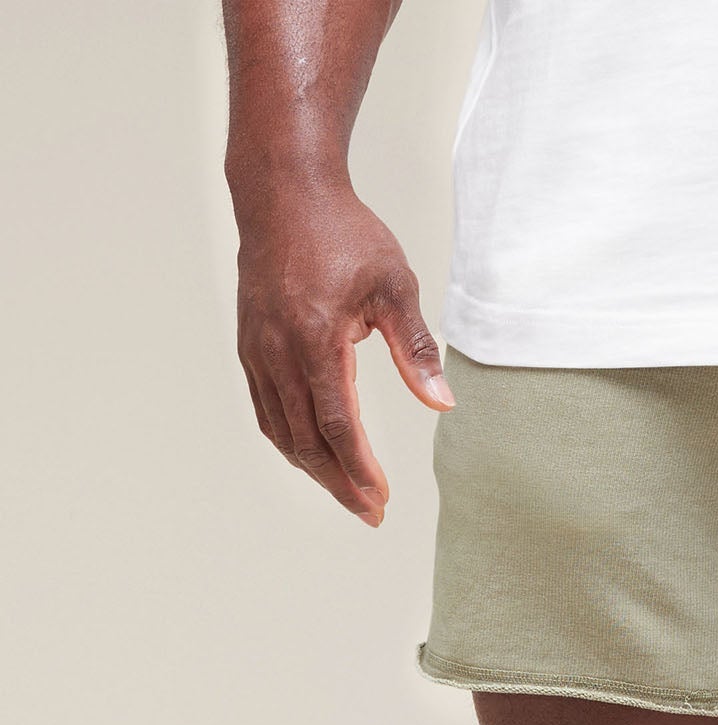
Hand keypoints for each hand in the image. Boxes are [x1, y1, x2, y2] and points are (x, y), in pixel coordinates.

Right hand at [233, 182, 452, 525]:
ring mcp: (257, 349)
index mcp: (315, 339)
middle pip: (307, 442)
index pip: (339, 426)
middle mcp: (278, 351)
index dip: (360, 470)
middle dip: (340, 484)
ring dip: (314, 470)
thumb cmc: (345, 233)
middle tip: (371, 514)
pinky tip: (314, 456)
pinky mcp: (249, 345)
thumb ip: (416, 349)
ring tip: (347, 493)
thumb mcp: (394, 286)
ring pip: (282, 431)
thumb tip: (442, 403)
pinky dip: (290, 441)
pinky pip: (266, 410)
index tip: (382, 499)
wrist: (283, 191)